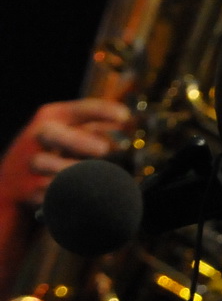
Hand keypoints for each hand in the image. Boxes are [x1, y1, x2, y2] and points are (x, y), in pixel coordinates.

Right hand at [14, 99, 131, 206]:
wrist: (13, 182)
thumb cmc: (53, 151)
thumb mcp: (70, 133)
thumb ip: (96, 128)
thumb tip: (129, 126)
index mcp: (52, 117)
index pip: (79, 109)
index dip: (102, 111)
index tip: (125, 116)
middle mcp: (37, 136)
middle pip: (53, 134)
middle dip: (79, 141)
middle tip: (104, 149)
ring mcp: (29, 163)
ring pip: (48, 165)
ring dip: (72, 170)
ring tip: (90, 174)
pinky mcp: (26, 188)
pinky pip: (48, 190)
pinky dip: (64, 190)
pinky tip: (77, 191)